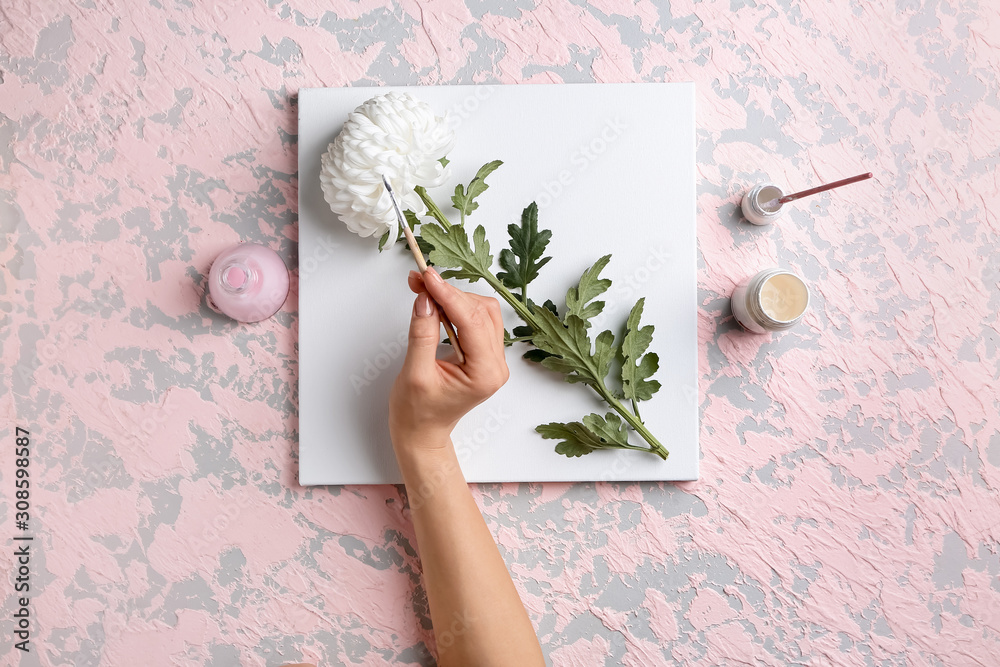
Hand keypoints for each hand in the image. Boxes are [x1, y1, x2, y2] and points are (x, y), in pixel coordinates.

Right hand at [389, 268, 508, 451]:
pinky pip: (477, 320)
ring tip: (424, 291)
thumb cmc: (417, 413)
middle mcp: (496, 365)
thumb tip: (425, 299)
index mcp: (485, 374)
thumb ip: (422, 334)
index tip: (428, 277)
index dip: (449, 295)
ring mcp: (493, 359)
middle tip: (420, 281)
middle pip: (481, 311)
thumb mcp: (415, 373)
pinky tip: (436, 303)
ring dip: (454, 297)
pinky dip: (456, 307)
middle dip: (450, 293)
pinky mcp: (483, 354)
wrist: (421, 432)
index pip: (472, 322)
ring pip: (482, 311)